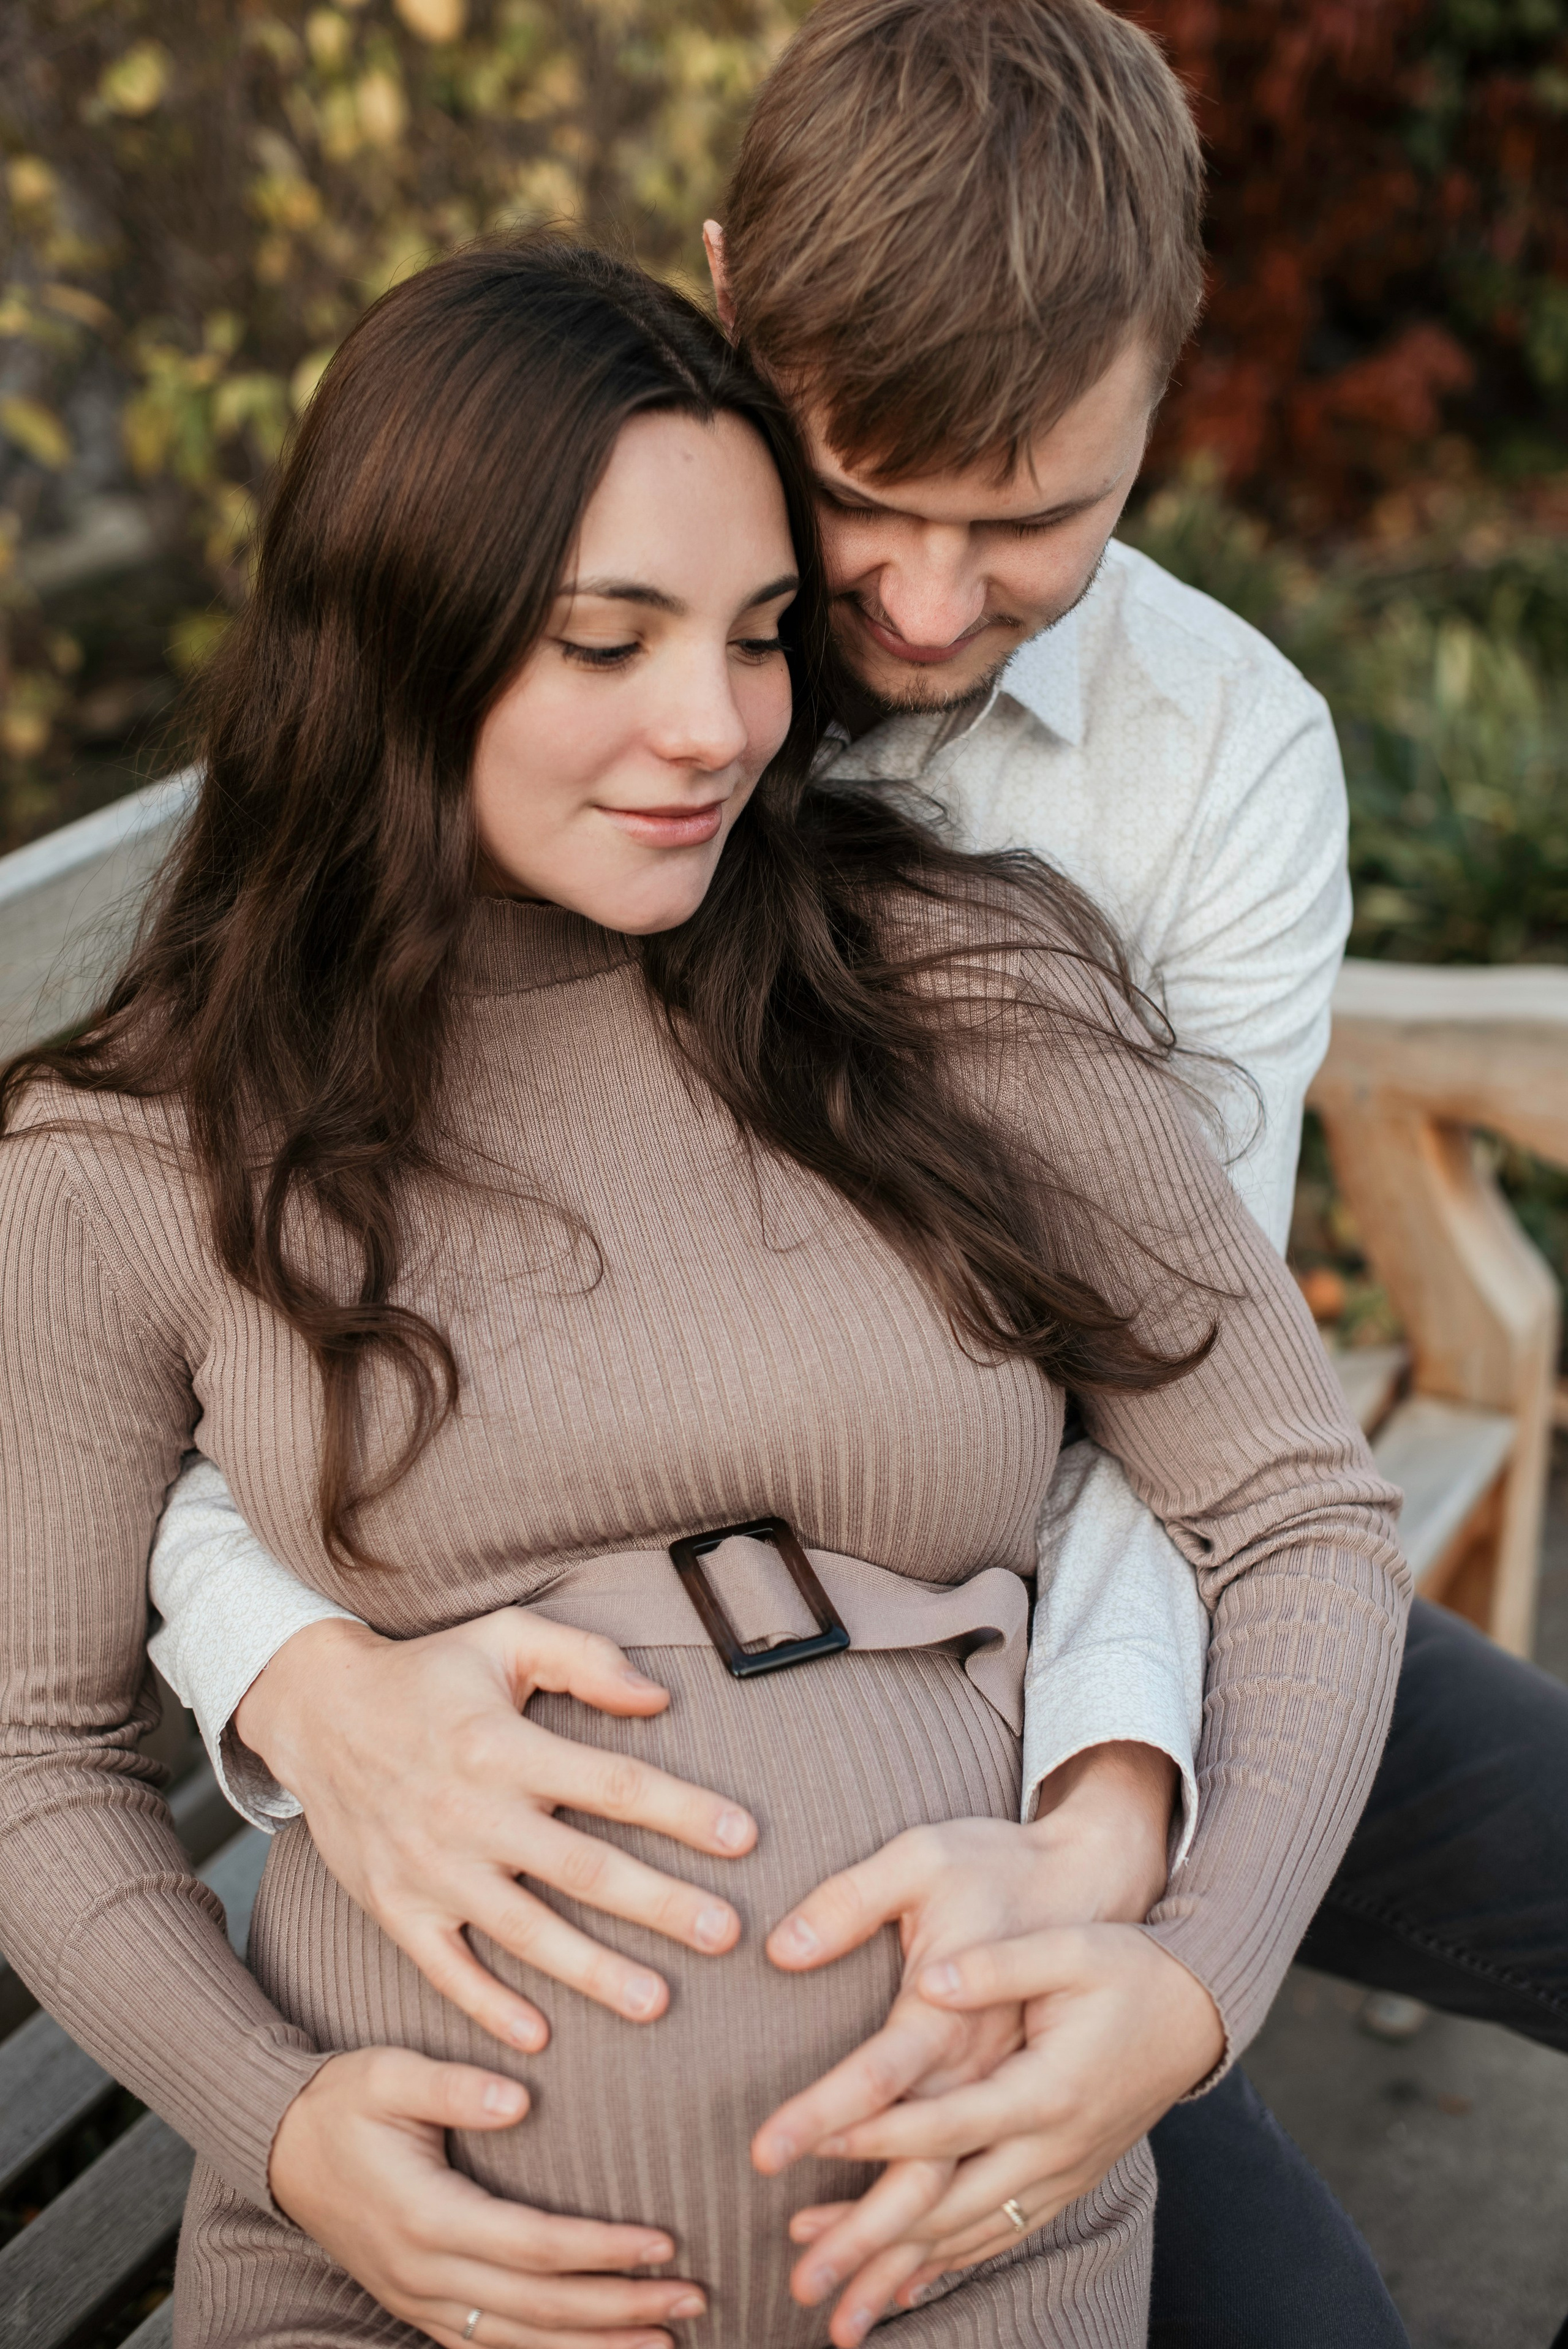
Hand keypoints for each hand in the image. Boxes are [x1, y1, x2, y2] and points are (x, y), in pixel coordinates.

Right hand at [234, 1613, 756, 2049]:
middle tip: (725, 1936)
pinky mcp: (396, 1908)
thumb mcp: (503, 1638)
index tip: (745, 1838)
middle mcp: (471, 1811)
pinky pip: (447, 1968)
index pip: (614, 1783)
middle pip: (582, 1867)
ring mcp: (431, 1868)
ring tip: (656, 2002)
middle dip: (659, 1904)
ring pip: (525, 1931)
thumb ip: (584, 1659)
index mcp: (505, 1745)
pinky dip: (488, 2006)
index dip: (682, 1811)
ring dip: (592, 1970)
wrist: (316, 1713)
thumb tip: (658, 1695)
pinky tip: (539, 2040)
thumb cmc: (426, 1674)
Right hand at [270, 2048, 703, 2348]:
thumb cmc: (343, 2100)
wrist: (280, 2147)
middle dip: (621, 2308)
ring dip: (595, 2346)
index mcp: (426, 2217)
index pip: (533, 2247)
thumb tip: (520, 2098)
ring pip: (518, 2343)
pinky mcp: (416, 2308)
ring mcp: (418, 2301)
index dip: (602, 2250)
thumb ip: (453, 2086)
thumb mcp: (390, 2074)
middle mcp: (425, 2274)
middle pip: (539, 2308)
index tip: (664, 2242)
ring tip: (666, 2341)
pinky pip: (487, 2348)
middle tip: (694, 2299)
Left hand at [776, 1927, 1222, 2344]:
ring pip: (969, 2237)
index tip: (807, 2147)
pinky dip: (946, 2266)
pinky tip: (900, 2289)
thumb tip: (928, 1979)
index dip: (876, 2137)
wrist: (1199, 2012)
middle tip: (797, 2274)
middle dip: (868, 2243)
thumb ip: (999, 1967)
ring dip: (897, 2269)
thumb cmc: (1130, 1968)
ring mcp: (1062, 2174)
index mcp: (1048, 2089)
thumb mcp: (1071, 1949)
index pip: (945, 2124)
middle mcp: (1054, 2148)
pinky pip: (998, 2235)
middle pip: (948, 2208)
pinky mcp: (1065, 2182)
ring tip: (828, 2297)